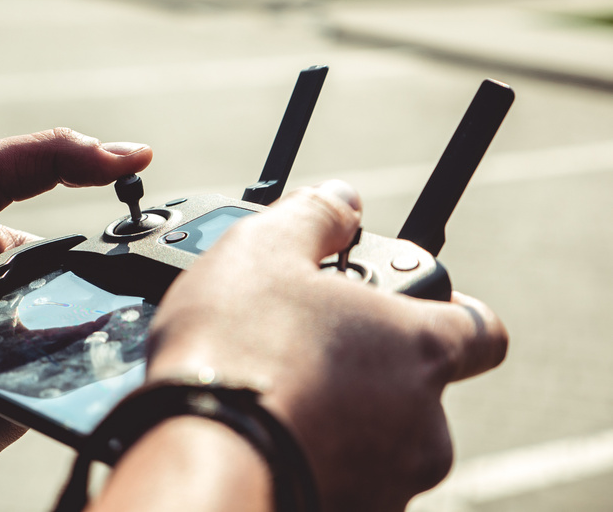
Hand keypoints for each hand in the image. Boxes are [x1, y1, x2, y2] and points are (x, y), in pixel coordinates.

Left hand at [0, 128, 151, 461]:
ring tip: (54, 352)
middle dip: (92, 331)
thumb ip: (51, 156)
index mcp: (8, 269)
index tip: (145, 269)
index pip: (76, 276)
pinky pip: (8, 423)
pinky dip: (16, 410)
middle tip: (118, 323)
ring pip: (47, 382)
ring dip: (61, 371)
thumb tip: (137, 153)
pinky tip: (3, 383)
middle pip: (69, 334)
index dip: (108, 274)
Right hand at [142, 181, 507, 511]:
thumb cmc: (235, 351)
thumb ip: (314, 216)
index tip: (403, 304)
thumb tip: (342, 199)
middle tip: (307, 344)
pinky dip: (317, 453)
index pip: (481, 329)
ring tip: (275, 389)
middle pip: (416, 385)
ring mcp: (390, 480)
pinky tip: (267, 431)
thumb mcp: (264, 249)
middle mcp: (422, 423)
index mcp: (418, 348)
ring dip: (341, 412)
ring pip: (379, 436)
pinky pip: (346, 475)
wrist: (197, 458)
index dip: (448, 311)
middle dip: (369, 365)